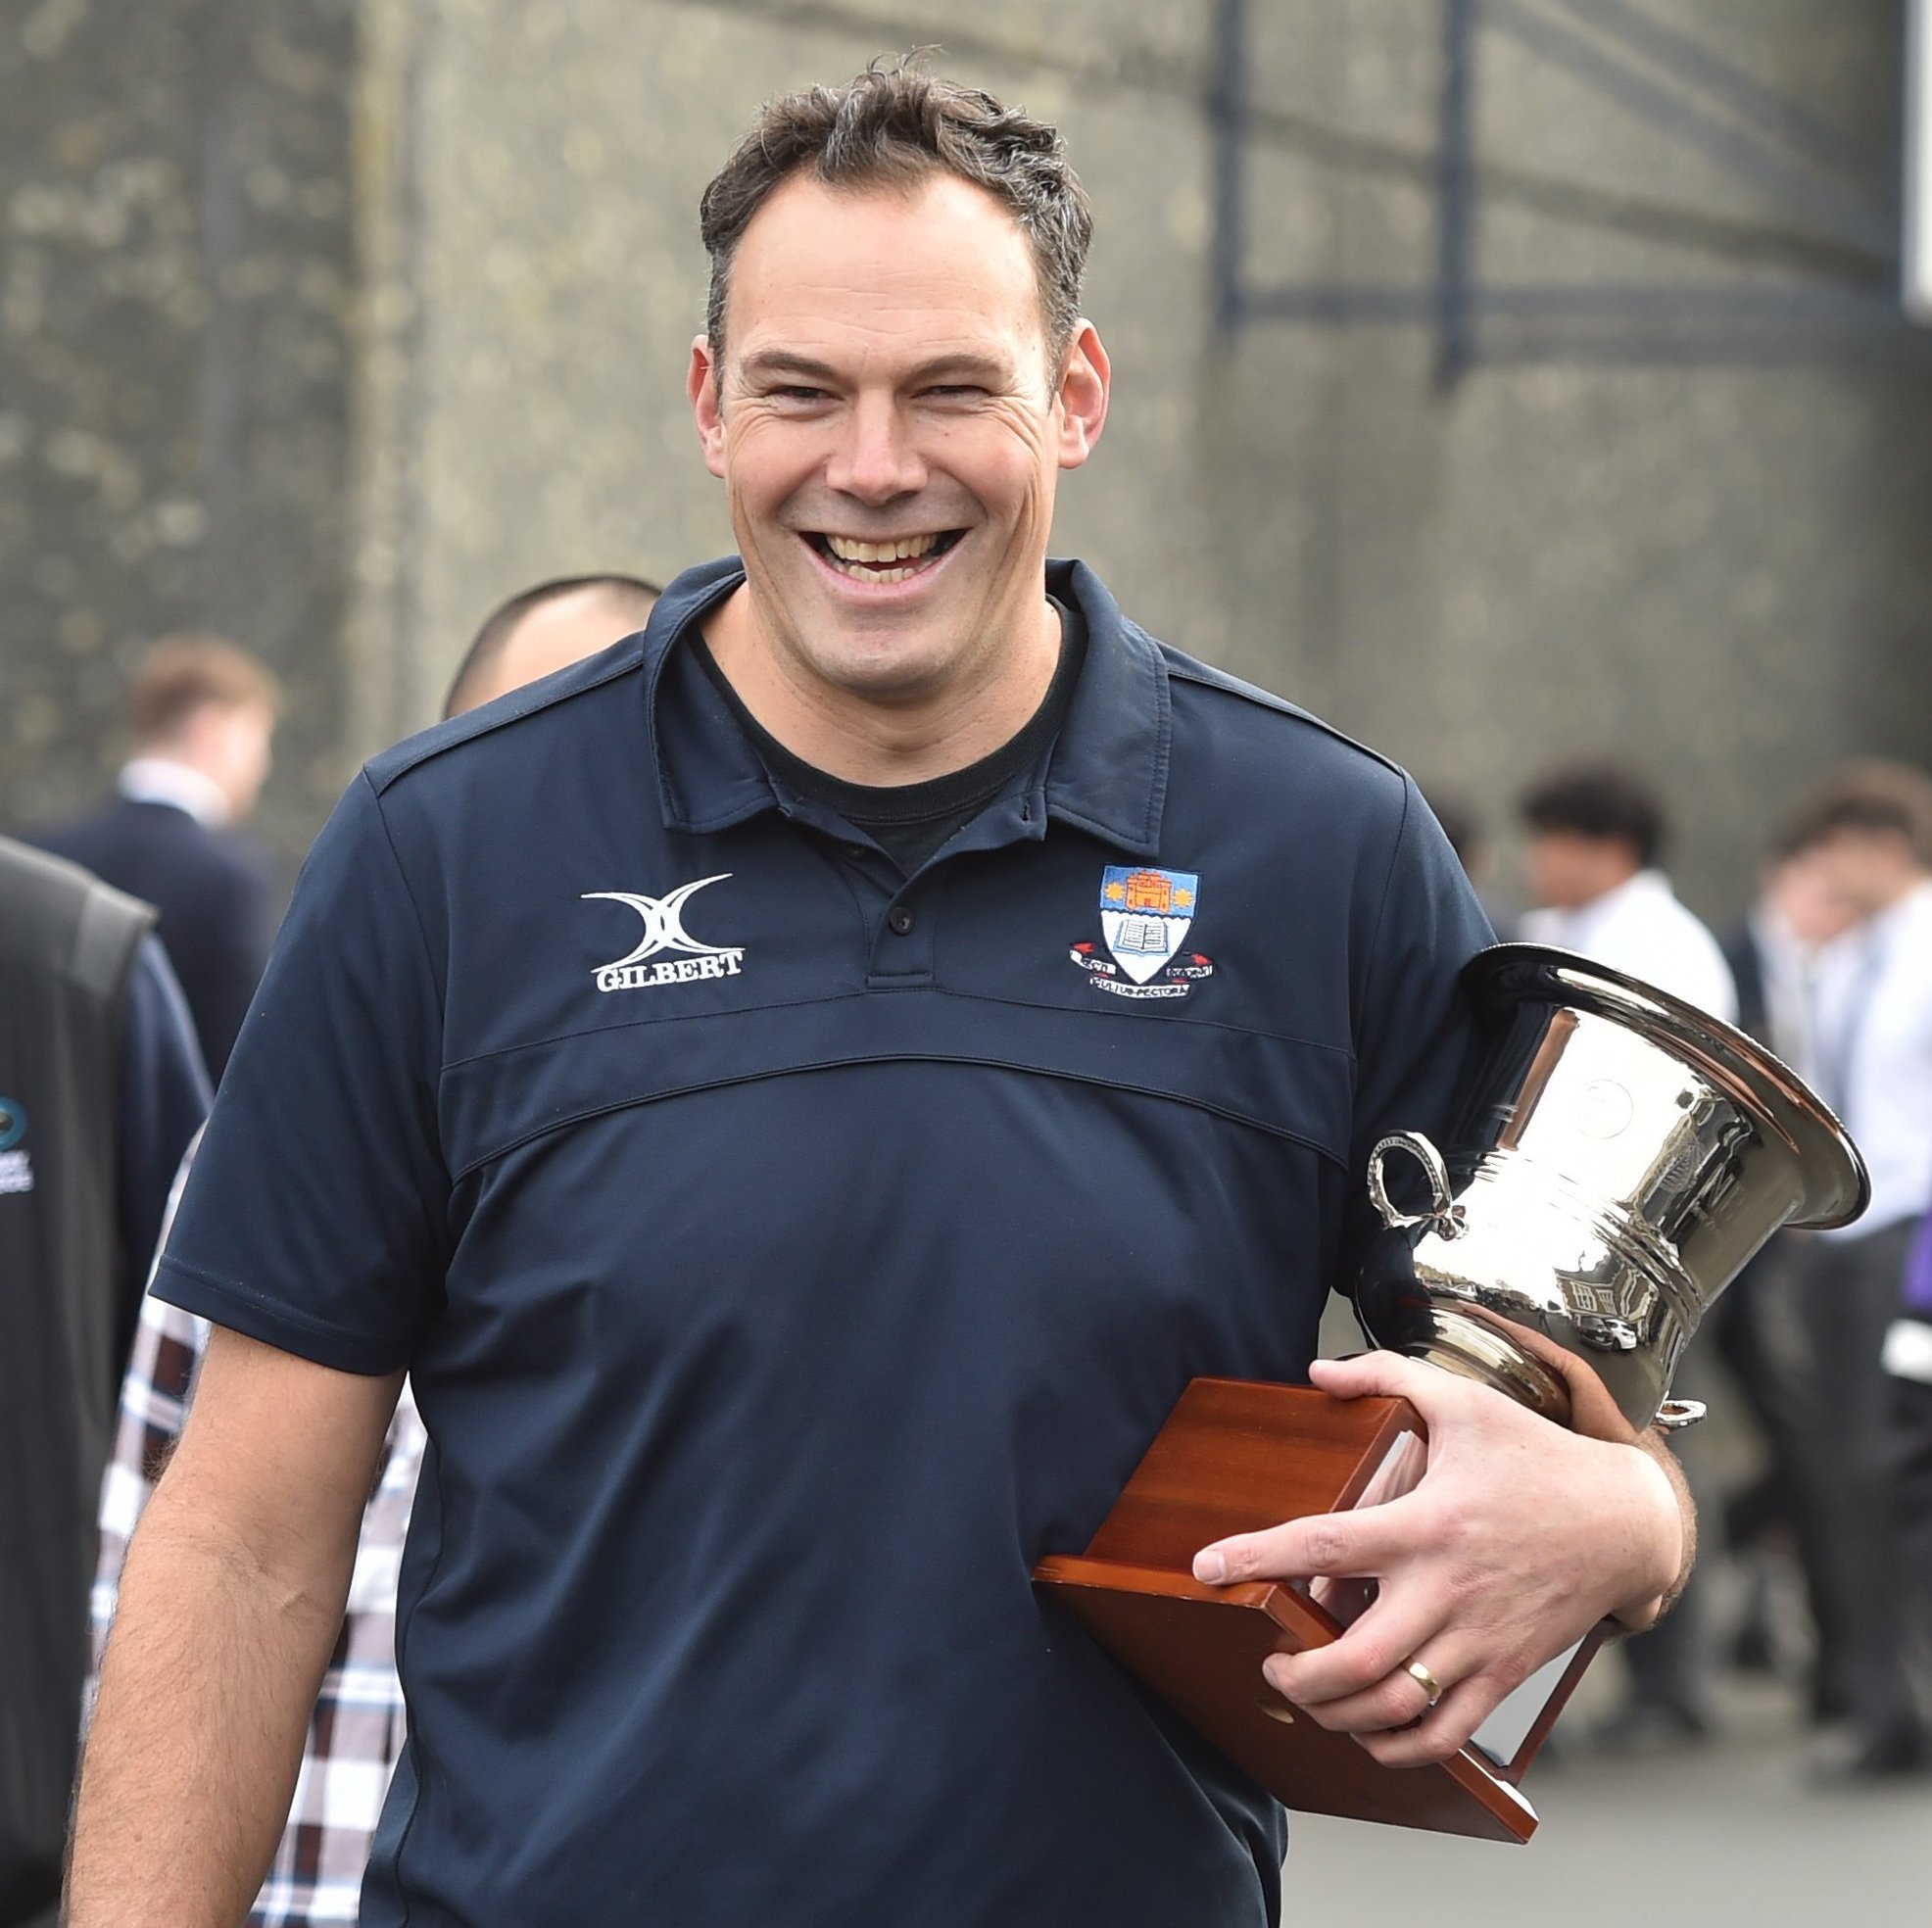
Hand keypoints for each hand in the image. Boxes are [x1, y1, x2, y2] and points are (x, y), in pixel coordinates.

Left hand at [1190, 1351, 1683, 1766]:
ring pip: (1395, 1707)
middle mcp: (1448, 1590)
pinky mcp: (1504, 1674)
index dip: (1258, 1557)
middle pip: (1355, 1658)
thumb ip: (1386, 1376)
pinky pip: (1444, 1735)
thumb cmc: (1536, 1458)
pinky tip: (1365, 1731)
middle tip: (1267, 1660)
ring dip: (1336, 1714)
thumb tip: (1317, 1372)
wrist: (1627, 1523)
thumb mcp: (1464, 1401)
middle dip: (1295, 1674)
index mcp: (1428, 1523)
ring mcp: (1478, 1640)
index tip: (1206, 1567)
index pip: (1325, 1543)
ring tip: (1306, 1694)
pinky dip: (1396, 1747)